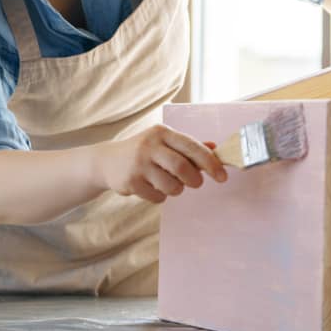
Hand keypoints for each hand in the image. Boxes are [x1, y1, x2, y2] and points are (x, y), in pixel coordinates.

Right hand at [98, 124, 226, 203]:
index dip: (211, 163)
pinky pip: (158, 197)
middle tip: (196, 183)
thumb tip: (216, 148)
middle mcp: (149, 145)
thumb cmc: (144, 151)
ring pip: (172, 186)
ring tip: (168, 183)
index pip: (192, 147)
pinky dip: (160, 196)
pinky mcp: (131, 182)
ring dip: (176, 189)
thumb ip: (189, 146)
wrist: (107, 161)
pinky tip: (151, 187)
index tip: (223, 176)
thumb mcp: (163, 142)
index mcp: (162, 133)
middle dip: (194, 180)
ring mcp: (139, 164)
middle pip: (183, 168)